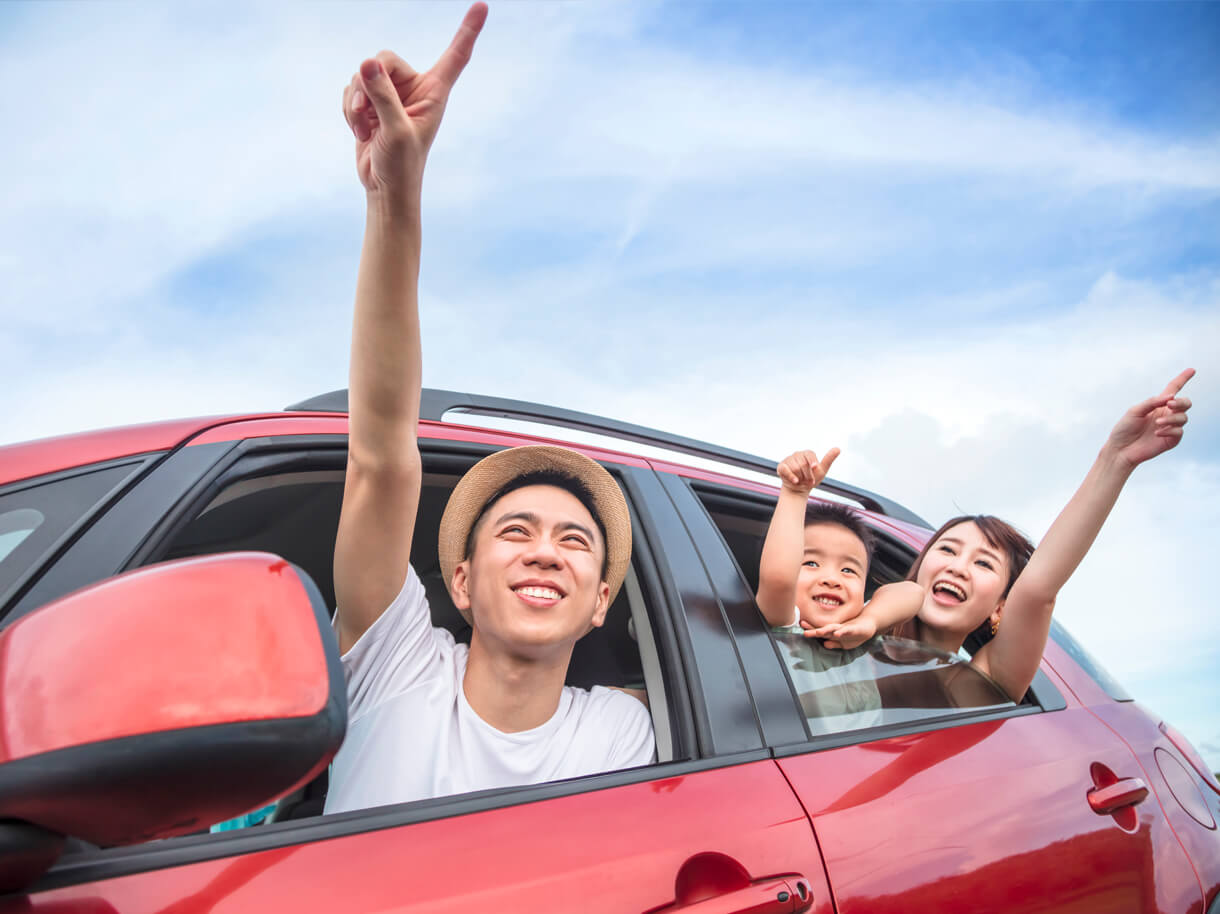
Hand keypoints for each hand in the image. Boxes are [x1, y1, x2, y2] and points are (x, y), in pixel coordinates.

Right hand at [341, 3, 487, 196]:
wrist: (384, 188)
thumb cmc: (402, 165)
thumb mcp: (396, 131)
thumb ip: (383, 96)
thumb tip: (367, 64)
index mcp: (434, 93)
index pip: (456, 55)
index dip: (468, 30)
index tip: (483, 5)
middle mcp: (415, 89)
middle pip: (384, 58)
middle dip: (367, 82)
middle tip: (364, 111)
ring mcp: (391, 95)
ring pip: (362, 74)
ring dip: (355, 101)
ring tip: (363, 128)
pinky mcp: (371, 103)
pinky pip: (351, 88)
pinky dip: (348, 108)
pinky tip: (358, 130)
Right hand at [776, 448, 840, 495]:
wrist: (799, 489)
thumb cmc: (811, 479)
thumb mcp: (822, 470)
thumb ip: (829, 459)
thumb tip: (838, 448)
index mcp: (807, 454)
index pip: (810, 455)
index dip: (813, 463)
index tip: (815, 468)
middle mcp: (797, 454)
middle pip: (803, 463)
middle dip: (808, 475)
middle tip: (809, 481)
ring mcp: (788, 460)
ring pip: (795, 468)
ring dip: (801, 478)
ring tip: (801, 480)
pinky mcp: (781, 466)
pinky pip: (786, 470)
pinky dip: (791, 477)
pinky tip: (795, 481)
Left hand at [804, 615, 875, 649]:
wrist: (869, 625)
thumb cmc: (854, 633)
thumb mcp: (843, 643)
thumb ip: (834, 643)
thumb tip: (825, 645)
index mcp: (833, 632)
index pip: (819, 632)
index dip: (810, 631)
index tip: (800, 631)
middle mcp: (836, 629)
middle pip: (823, 629)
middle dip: (813, 629)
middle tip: (803, 628)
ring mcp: (844, 628)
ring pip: (833, 628)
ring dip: (825, 630)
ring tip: (817, 632)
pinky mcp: (854, 629)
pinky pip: (847, 630)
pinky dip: (842, 632)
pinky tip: (837, 633)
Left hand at [1104, 368, 1193, 468]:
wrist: (1120, 449)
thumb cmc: (1124, 429)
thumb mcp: (1135, 411)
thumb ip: (1152, 402)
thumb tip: (1170, 396)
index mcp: (1158, 405)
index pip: (1173, 389)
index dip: (1182, 379)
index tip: (1191, 370)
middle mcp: (1167, 414)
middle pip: (1185, 403)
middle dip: (1180, 402)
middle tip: (1169, 405)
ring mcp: (1170, 427)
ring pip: (1183, 417)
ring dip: (1171, 418)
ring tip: (1157, 423)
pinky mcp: (1172, 440)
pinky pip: (1179, 431)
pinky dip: (1169, 430)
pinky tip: (1157, 433)